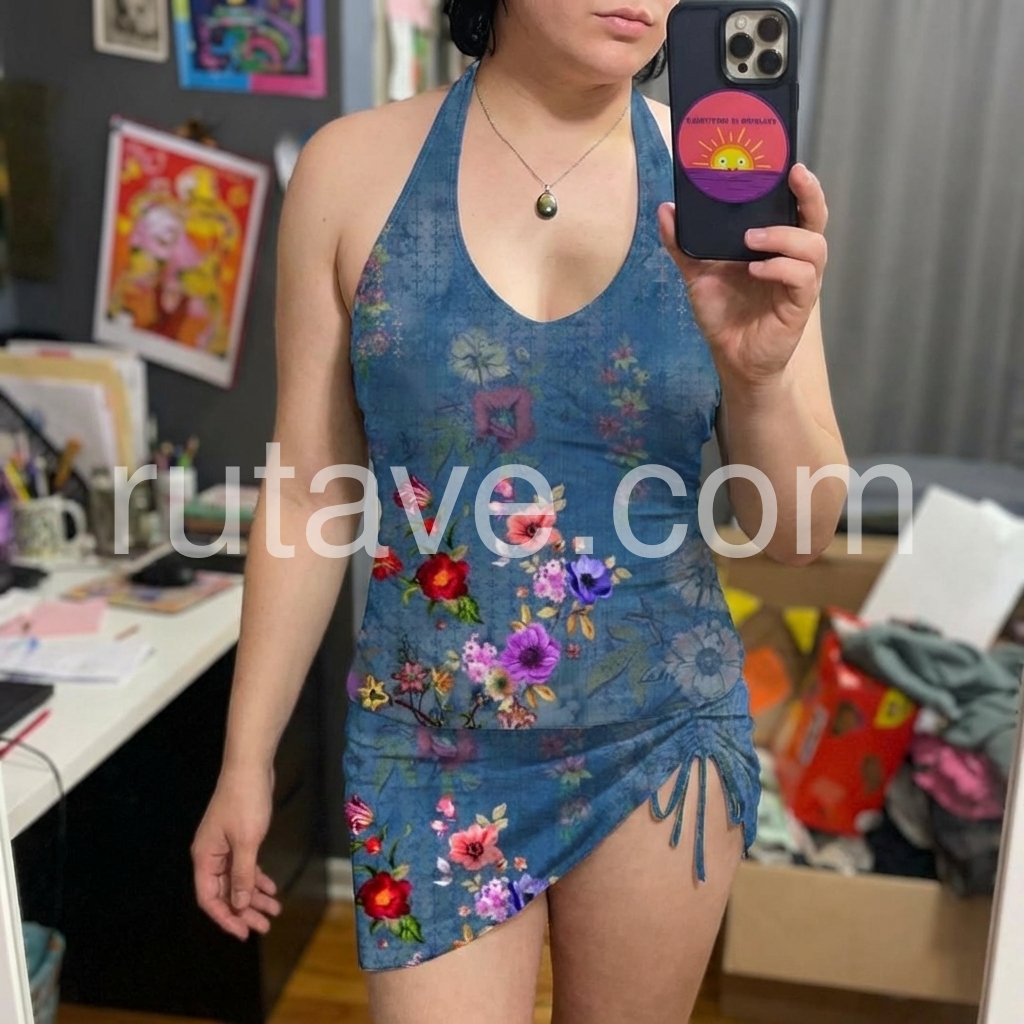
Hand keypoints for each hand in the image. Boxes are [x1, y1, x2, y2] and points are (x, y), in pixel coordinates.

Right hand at [191, 764, 281, 940]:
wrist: (251, 767)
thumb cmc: (246, 802)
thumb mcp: (247, 842)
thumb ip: (243, 875)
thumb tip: (240, 905)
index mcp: (205, 858)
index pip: (209, 898)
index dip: (225, 917)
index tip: (244, 932)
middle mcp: (210, 855)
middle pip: (224, 892)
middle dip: (244, 910)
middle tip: (265, 925)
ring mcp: (224, 846)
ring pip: (237, 880)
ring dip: (254, 896)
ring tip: (273, 911)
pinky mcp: (237, 838)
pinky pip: (244, 865)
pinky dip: (256, 877)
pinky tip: (270, 888)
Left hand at [658, 163, 828, 387]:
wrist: (730, 356)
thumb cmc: (723, 313)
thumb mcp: (698, 274)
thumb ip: (683, 245)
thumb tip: (667, 209)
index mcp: (775, 244)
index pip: (794, 206)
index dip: (797, 183)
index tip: (786, 160)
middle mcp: (793, 257)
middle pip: (816, 217)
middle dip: (810, 193)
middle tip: (794, 174)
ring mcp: (800, 280)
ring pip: (814, 245)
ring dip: (785, 235)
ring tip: (752, 238)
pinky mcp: (799, 304)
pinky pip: (802, 277)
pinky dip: (780, 268)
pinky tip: (756, 269)